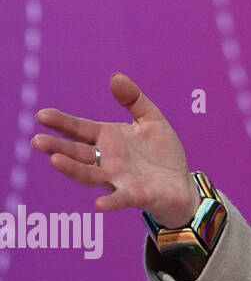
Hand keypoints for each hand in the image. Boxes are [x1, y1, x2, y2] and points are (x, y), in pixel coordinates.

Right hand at [31, 72, 197, 227]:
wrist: (182, 184)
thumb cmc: (162, 152)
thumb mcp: (151, 120)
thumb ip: (134, 99)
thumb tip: (115, 76)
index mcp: (108, 139)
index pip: (80, 130)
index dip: (62, 123)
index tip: (42, 115)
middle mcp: (108, 160)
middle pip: (78, 153)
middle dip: (58, 147)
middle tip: (37, 141)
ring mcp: (119, 179)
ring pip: (91, 175)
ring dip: (73, 169)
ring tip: (55, 161)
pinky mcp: (137, 195)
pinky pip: (121, 198)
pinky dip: (111, 201)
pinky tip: (99, 203)